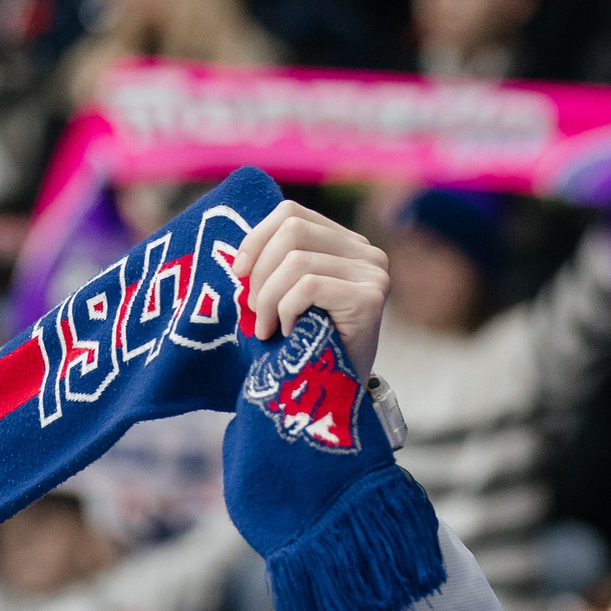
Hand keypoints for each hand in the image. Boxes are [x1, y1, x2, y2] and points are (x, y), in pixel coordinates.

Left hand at [230, 200, 390, 378]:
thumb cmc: (309, 346)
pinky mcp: (370, 298)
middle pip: (293, 230)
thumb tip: (241, 255)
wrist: (339, 396)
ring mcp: (373, 273)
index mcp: (346, 244)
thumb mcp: (291, 296)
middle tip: (253, 310)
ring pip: (297, 261)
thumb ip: (279, 264)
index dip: (257, 237)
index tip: (238, 271)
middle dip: (261, 271)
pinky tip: (289, 332)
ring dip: (269, 298)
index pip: (292, 213)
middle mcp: (366, 252)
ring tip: (266, 328)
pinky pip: (308, 286)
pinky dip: (287, 310)